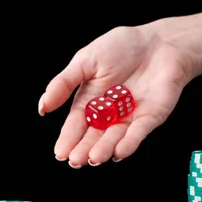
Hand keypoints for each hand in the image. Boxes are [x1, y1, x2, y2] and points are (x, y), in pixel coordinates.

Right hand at [39, 25, 195, 167]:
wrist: (160, 41)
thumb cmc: (122, 46)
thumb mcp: (85, 61)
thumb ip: (64, 83)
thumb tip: (42, 107)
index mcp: (90, 101)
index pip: (76, 124)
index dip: (68, 139)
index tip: (60, 153)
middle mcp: (108, 114)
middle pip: (93, 136)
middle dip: (84, 149)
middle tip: (75, 160)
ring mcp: (129, 117)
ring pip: (114, 138)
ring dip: (104, 150)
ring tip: (93, 158)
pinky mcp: (150, 118)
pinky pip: (138, 133)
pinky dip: (128, 143)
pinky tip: (118, 152)